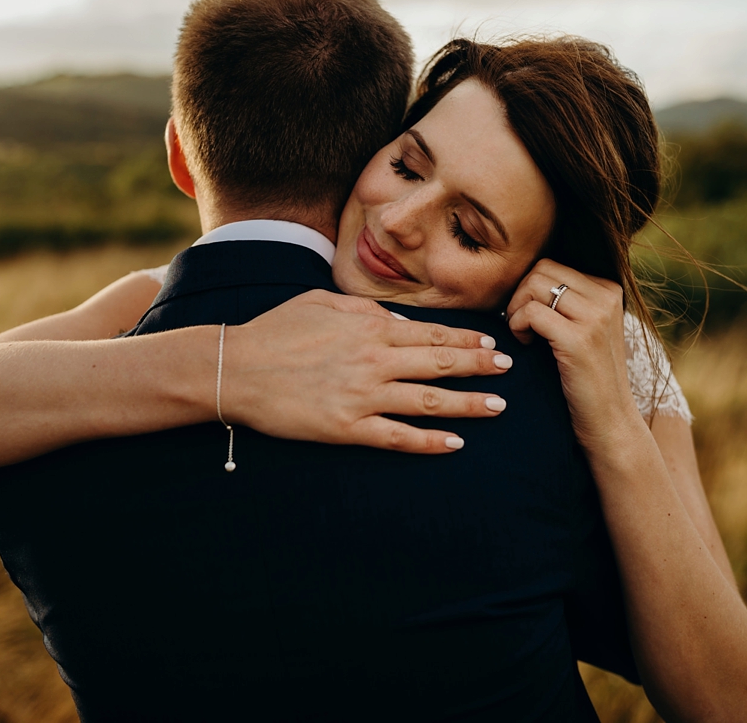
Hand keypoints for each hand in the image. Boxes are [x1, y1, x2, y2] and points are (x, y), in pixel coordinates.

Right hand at [224, 290, 510, 453]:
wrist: (238, 368)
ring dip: (467, 403)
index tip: (491, 342)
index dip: (465, 339)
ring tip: (497, 407)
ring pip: (428, 401)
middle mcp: (373, 360)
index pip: (430, 333)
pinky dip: (429, 441)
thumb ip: (365, 309)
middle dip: (479, 365)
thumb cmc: (276, 330)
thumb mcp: (322, 302)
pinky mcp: (346, 427)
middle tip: (508, 369)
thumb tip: (399, 321)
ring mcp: (362, 395)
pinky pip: (397, 437)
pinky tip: (455, 443)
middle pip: (439, 363)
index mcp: (369, 328)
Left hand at [504, 260, 642, 454]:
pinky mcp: (579, 340)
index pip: (551, 265)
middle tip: (520, 325)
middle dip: (519, 295)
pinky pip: (532, 313)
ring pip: (534, 286)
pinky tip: (525, 344)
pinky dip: (518, 325)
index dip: (528, 288)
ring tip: (524, 335)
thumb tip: (524, 278)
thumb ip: (566, 301)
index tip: (528, 317)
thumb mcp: (583, 329)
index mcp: (608, 289)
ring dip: (517, 309)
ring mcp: (596, 317)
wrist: (609, 421)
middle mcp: (606, 297)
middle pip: (541, 270)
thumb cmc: (586, 377)